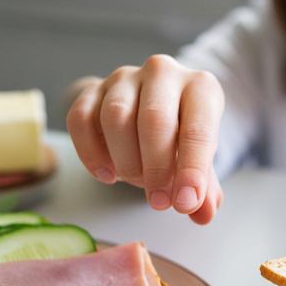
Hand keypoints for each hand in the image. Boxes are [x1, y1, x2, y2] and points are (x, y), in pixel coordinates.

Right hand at [66, 55, 224, 224]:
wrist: (148, 108)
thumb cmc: (178, 136)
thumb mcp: (198, 159)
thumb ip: (204, 188)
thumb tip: (203, 214)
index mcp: (200, 87)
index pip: (198, 128)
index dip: (192, 169)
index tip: (184, 203)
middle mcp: (163, 72)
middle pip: (154, 119)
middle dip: (156, 168)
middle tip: (159, 202)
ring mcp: (124, 78)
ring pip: (115, 117)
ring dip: (125, 161)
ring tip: (136, 181)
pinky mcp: (92, 89)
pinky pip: (81, 119)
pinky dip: (91, 153)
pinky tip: (106, 175)